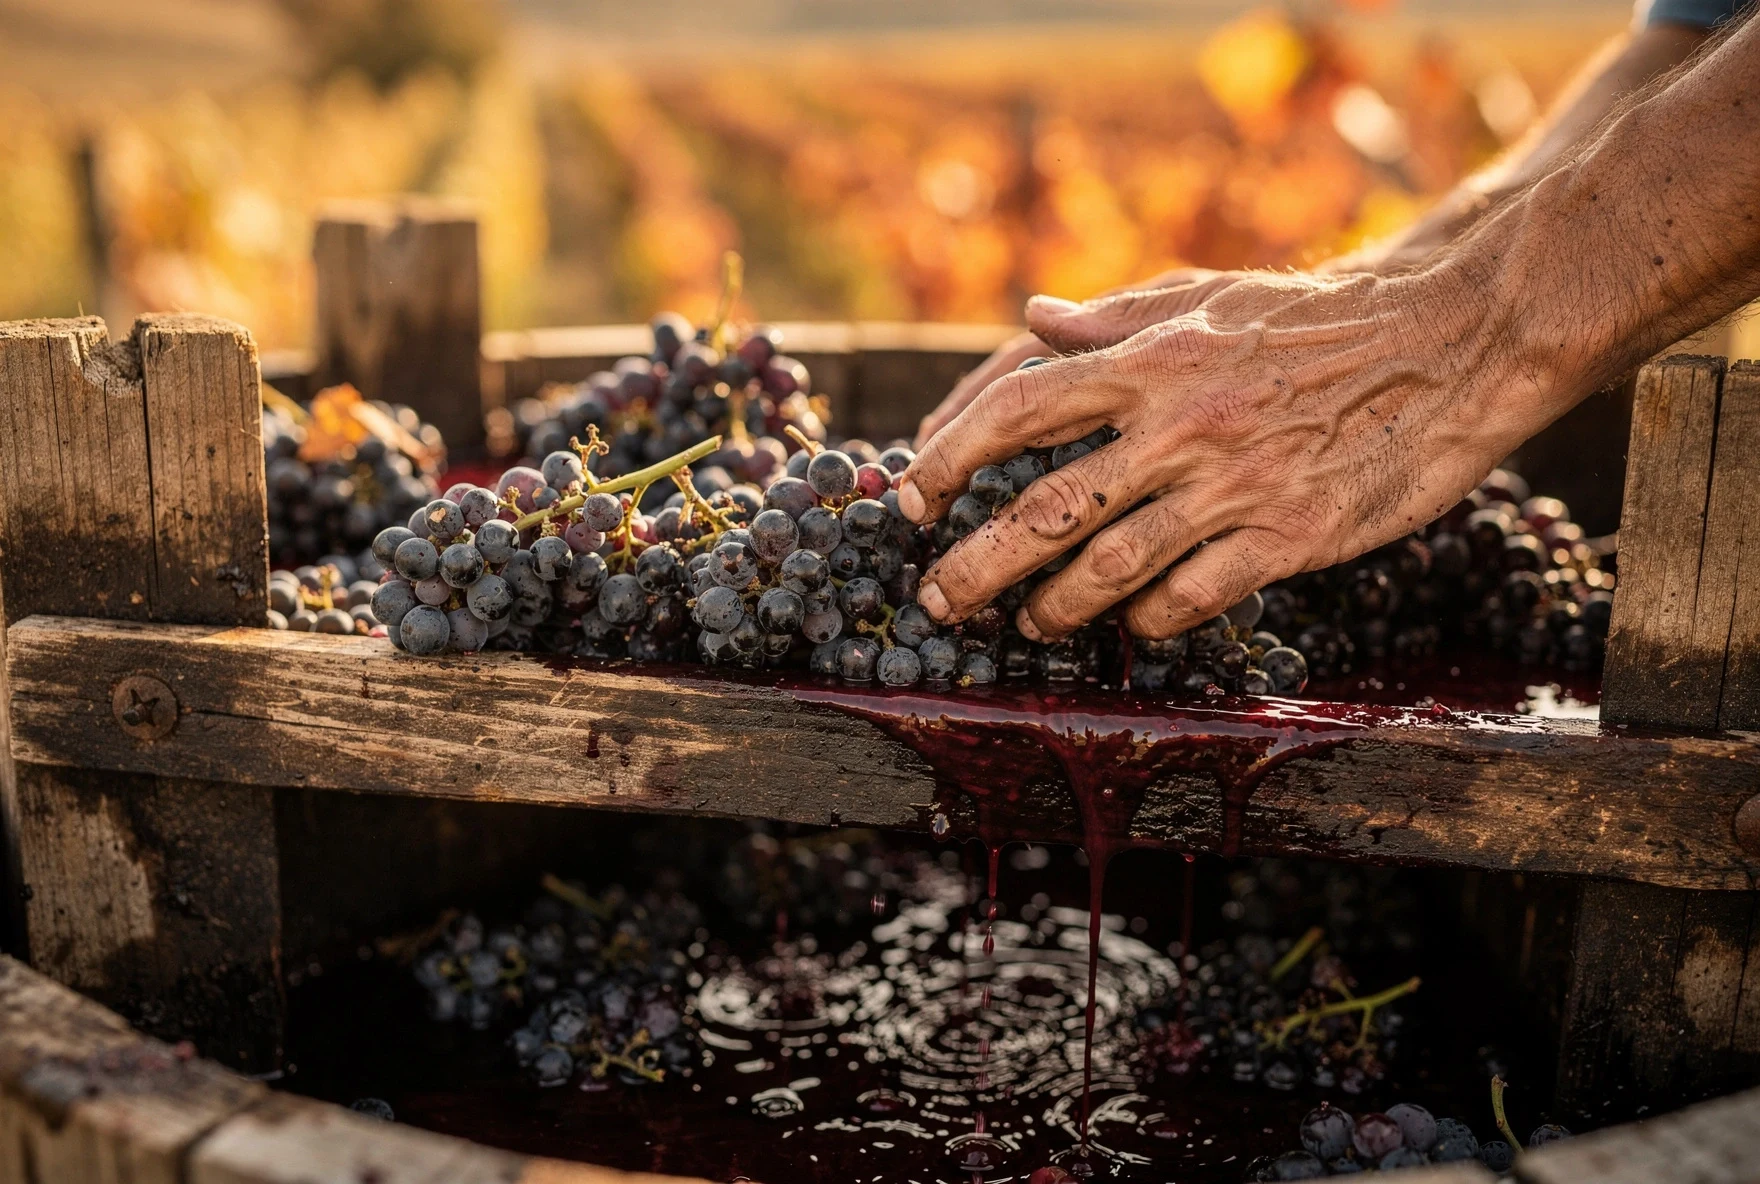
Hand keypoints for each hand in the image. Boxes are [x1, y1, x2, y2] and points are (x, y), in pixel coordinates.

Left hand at [895, 266, 1553, 639]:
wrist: (1446, 344)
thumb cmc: (1313, 319)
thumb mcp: (1206, 297)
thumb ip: (1113, 320)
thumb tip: (1031, 319)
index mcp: (1151, 359)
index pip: (1018, 410)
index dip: (950, 457)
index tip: (911, 497)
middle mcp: (1180, 424)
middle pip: (1045, 510)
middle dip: (976, 566)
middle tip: (937, 600)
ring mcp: (1234, 486)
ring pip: (1110, 569)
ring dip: (1053, 607)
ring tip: (1028, 624)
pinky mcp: (1288, 538)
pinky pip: (1191, 597)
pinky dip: (1147, 620)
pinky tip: (1132, 625)